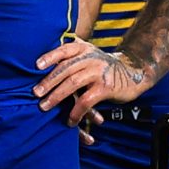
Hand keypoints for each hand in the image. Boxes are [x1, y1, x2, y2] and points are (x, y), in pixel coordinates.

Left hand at [33, 36, 149, 125]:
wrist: (133, 73)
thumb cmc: (103, 67)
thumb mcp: (89, 54)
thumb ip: (72, 56)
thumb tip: (43, 61)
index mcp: (84, 48)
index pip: (64, 50)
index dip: (50, 56)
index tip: (36, 66)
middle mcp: (91, 57)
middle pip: (65, 68)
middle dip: (49, 81)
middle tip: (35, 93)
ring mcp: (99, 72)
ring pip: (73, 83)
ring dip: (57, 96)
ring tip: (44, 106)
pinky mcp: (106, 88)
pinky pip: (86, 101)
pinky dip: (76, 112)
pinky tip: (70, 120)